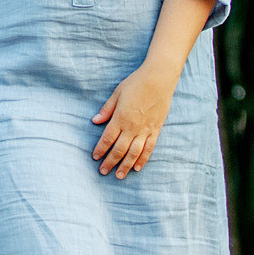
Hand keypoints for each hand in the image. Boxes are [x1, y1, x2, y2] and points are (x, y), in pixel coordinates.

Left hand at [91, 62, 179, 177]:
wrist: (159, 79)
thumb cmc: (136, 83)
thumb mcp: (117, 93)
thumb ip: (106, 109)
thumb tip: (94, 121)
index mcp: (120, 117)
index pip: (107, 139)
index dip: (100, 150)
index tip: (95, 158)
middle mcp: (132, 127)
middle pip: (119, 149)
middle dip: (110, 162)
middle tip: (103, 172)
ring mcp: (145, 130)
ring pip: (134, 153)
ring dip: (126, 166)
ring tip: (119, 176)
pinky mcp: (156, 129)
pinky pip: (149, 148)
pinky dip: (143, 159)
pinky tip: (138, 168)